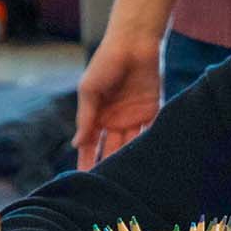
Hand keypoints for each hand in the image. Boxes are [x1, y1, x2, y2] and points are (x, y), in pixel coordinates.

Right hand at [73, 30, 161, 169]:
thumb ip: (86, 117)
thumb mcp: (90, 89)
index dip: (87, 161)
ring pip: (131, 145)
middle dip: (109, 168)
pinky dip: (149, 146)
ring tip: (128, 181)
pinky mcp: (153, 110)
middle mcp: (115, 120)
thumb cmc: (106, 61)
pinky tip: (148, 163)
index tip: (83, 181)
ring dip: (129, 161)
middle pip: (111, 149)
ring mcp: (134, 117)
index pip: (90, 145)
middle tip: (108, 189)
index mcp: (97, 115)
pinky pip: (151, 132)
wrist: (134, 41)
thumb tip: (77, 144)